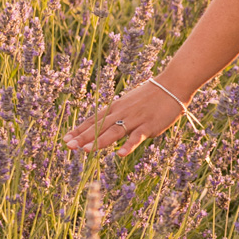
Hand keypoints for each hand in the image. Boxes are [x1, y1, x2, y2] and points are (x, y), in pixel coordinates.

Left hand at [63, 79, 188, 155]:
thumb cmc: (152, 95)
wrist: (172, 85)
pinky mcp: (149, 125)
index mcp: (116, 108)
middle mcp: (122, 113)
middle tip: (68, 146)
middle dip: (82, 137)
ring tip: (86, 150)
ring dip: (99, 141)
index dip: (79, 130)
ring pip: (114, 131)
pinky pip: (137, 137)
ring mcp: (135, 119)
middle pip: (99, 126)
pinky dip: (129, 145)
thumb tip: (109, 124)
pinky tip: (120, 154)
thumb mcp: (130, 103)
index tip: (65, 138)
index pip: (93, 120)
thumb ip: (120, 114)